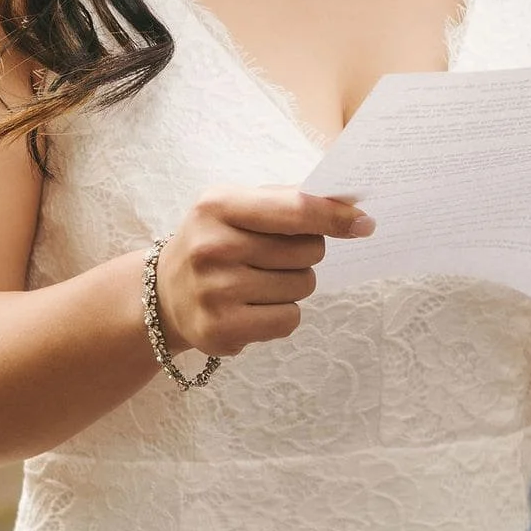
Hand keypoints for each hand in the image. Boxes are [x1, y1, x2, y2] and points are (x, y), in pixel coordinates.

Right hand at [150, 187, 371, 359]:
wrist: (164, 293)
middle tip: (276, 255)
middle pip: (308, 251)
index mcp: (218, 205)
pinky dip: (283, 314)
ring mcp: (214, 291)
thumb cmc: (217, 241)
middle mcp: (212, 247)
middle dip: (307, 253)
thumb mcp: (237, 206)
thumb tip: (349, 206)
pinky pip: (290, 319)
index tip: (365, 223)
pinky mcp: (220, 329)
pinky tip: (255, 306)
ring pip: (303, 287)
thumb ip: (288, 200)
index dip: (335, 217)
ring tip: (259, 281)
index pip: (295, 210)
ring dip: (294, 284)